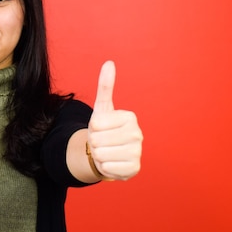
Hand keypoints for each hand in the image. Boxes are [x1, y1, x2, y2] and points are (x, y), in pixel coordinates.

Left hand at [87, 61, 142, 180]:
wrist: (108, 152)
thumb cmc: (104, 129)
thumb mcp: (101, 108)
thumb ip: (105, 86)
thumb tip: (109, 63)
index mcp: (130, 117)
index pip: (96, 124)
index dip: (93, 128)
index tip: (102, 128)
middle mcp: (138, 134)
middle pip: (97, 140)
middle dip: (94, 143)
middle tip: (103, 142)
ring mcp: (138, 152)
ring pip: (101, 155)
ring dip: (98, 155)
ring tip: (106, 151)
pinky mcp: (134, 169)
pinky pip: (107, 168)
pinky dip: (105, 167)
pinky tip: (112, 162)